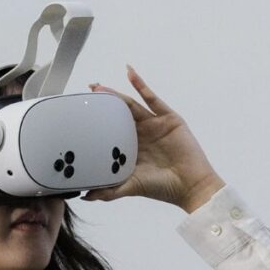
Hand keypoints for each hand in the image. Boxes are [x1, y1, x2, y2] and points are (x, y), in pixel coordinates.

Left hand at [87, 65, 222, 211]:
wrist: (190, 186)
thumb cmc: (162, 187)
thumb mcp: (130, 187)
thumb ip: (109, 191)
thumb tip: (85, 196)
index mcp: (130, 149)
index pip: (109, 130)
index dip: (96, 122)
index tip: (80, 114)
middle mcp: (141, 135)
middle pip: (118, 114)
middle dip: (103, 104)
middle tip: (86, 94)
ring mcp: (154, 125)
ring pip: (131, 105)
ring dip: (115, 94)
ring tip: (98, 86)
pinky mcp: (168, 118)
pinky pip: (152, 98)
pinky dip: (140, 85)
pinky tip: (129, 73)